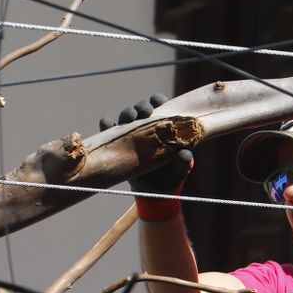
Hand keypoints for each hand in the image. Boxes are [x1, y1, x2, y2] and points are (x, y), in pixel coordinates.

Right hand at [99, 95, 193, 217]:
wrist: (152, 192)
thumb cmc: (169, 176)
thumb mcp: (179, 170)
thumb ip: (183, 162)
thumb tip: (185, 153)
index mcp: (162, 126)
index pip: (159, 106)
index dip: (157, 100)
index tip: (158, 102)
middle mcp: (145, 126)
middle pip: (141, 109)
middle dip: (142, 107)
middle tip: (145, 112)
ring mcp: (130, 134)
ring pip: (125, 117)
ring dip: (126, 114)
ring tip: (129, 119)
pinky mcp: (117, 143)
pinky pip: (108, 130)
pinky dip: (107, 125)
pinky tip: (109, 125)